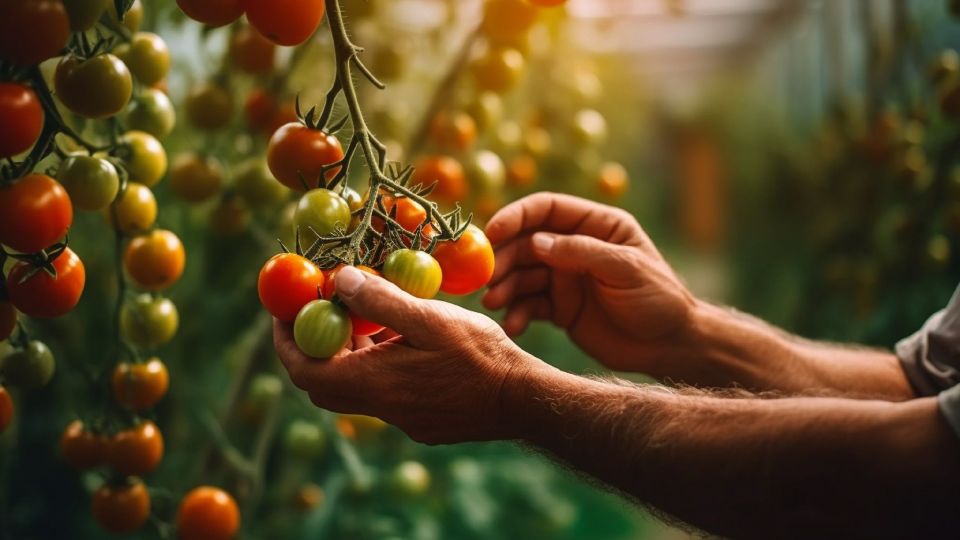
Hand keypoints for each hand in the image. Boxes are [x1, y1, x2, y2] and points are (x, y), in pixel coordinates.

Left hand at [274, 266, 543, 443]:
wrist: (523, 400)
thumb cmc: (480, 356)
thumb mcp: (430, 318)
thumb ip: (381, 300)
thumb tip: (338, 279)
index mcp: (374, 384)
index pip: (305, 370)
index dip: (286, 340)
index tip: (284, 310)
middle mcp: (381, 408)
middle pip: (325, 382)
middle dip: (316, 344)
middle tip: (320, 309)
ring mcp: (402, 419)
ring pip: (357, 386)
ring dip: (352, 352)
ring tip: (368, 313)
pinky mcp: (421, 421)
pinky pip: (385, 391)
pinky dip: (379, 363)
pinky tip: (404, 338)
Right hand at [483, 192, 694, 372]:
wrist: (669, 346)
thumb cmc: (658, 299)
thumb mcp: (626, 269)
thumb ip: (581, 253)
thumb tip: (536, 242)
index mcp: (595, 226)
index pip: (546, 210)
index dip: (516, 217)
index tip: (491, 233)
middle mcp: (574, 248)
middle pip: (526, 243)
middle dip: (503, 259)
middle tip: (485, 278)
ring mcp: (564, 278)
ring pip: (522, 275)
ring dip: (505, 287)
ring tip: (495, 303)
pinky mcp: (559, 309)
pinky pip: (529, 305)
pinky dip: (517, 313)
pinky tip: (514, 325)